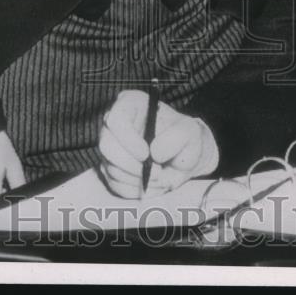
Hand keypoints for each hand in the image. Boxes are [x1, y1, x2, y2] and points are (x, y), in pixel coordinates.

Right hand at [98, 90, 218, 197]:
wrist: (182, 157)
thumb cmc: (184, 138)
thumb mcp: (189, 132)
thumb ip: (175, 138)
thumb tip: (154, 154)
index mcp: (130, 104)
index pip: (116, 118)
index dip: (127, 138)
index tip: (146, 155)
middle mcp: (115, 125)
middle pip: (106, 146)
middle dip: (131, 165)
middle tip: (157, 172)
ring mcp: (111, 148)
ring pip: (111, 169)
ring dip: (139, 180)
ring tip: (162, 176)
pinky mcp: (111, 169)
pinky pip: (115, 185)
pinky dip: (136, 190)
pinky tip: (153, 183)